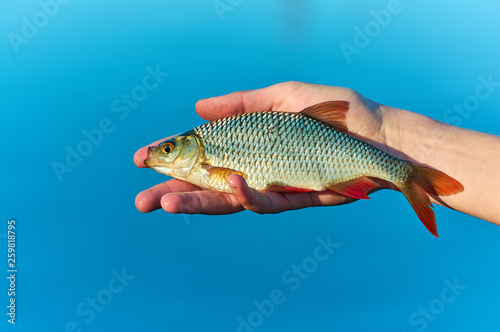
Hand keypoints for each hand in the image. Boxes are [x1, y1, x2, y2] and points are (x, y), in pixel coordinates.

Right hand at [133, 81, 395, 214]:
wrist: (378, 133)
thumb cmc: (334, 112)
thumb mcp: (282, 97)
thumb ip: (241, 104)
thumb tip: (197, 107)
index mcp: (249, 145)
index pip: (202, 155)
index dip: (172, 158)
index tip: (141, 158)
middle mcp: (257, 169)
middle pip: (208, 186)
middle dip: (174, 194)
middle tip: (141, 202)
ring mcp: (275, 187)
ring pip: (229, 201)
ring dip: (198, 203)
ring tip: (166, 203)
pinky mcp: (296, 198)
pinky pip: (266, 201)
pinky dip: (246, 194)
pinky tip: (229, 182)